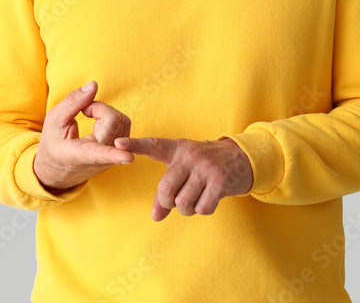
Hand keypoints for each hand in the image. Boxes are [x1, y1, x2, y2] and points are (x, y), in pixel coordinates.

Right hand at [33, 80, 132, 190]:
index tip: (129, 157)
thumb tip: (94, 85)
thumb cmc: (54, 143)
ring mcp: (113, 157)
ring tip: (88, 115)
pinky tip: (97, 119)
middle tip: (82, 110)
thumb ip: (73, 102)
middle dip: (99, 107)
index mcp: (80, 155)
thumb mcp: (54, 120)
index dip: (115, 155)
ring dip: (106, 111)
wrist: (57, 167)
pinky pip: (124, 124)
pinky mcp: (120, 151)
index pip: (100, 155)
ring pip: (122, 121)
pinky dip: (111, 115)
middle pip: (113, 122)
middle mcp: (101, 160)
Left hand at [114, 136, 253, 220]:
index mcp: (176, 149)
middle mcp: (190, 156)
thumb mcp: (184, 170)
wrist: (241, 158)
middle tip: (177, 199)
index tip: (118, 144)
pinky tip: (210, 197)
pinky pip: (202, 208)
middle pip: (166, 190)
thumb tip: (155, 216)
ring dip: (188, 208)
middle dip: (168, 202)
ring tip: (196, 197)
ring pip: (184, 203)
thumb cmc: (204, 166)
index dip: (134, 145)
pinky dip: (204, 209)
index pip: (153, 145)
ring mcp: (206, 168)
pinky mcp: (220, 182)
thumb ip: (166, 192)